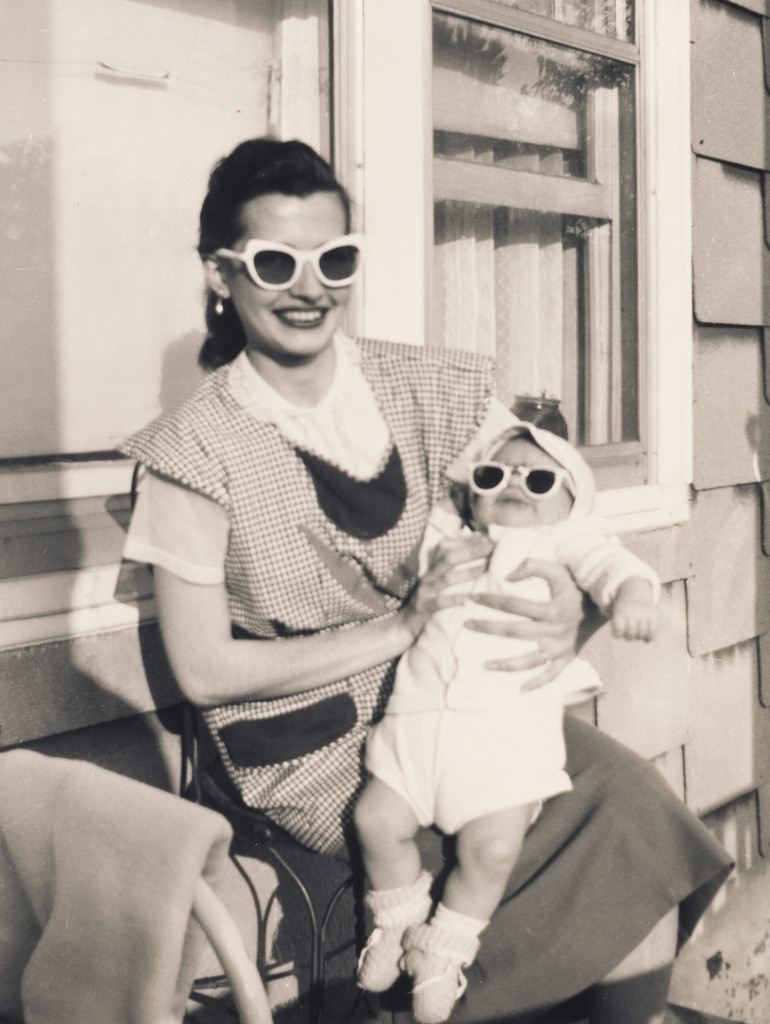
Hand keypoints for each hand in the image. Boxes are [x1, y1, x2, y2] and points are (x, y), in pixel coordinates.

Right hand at [400, 531, 493, 639]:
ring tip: (487, 567)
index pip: (449, 546)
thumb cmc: (431, 597)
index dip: (469, 540)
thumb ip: (454, 561)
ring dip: (468, 571)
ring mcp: (426, 590)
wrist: (407, 622)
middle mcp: (429, 574)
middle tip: (493, 547)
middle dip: (472, 550)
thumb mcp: (439, 577)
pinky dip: (454, 600)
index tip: (490, 537)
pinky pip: (440, 602)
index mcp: (432, 566)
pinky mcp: (424, 606)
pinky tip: (468, 600)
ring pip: (447, 578)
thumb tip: (478, 541)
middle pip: (449, 557)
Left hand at [464, 558, 585, 689]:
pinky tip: (519, 690)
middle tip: (466, 624)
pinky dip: (537, 684)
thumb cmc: (576, 586)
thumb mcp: (559, 570)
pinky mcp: (566, 659)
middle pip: (514, 632)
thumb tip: (508, 576)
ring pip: (528, 660)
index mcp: (551, 609)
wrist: (605, 606)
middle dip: (487, 628)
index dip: (490, 600)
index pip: (513, 604)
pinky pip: (551, 676)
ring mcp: (560, 649)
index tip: (471, 597)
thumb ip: (533, 566)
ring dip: (505, 664)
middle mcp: (554, 631)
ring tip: (483, 664)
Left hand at [611, 578, 657, 640]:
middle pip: (630, 634)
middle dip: (629, 636)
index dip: (618, 634)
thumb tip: (604, 613)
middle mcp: (632, 613)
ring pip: (641, 634)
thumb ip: (606, 612)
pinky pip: (652, 632)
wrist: (637, 591)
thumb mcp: (612, 608)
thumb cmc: (622, 606)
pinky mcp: (653, 616)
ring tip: (637, 633)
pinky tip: (646, 637)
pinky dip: (649, 637)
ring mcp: (644, 614)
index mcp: (620, 612)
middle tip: (629, 633)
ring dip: (639, 637)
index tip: (619, 631)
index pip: (618, 630)